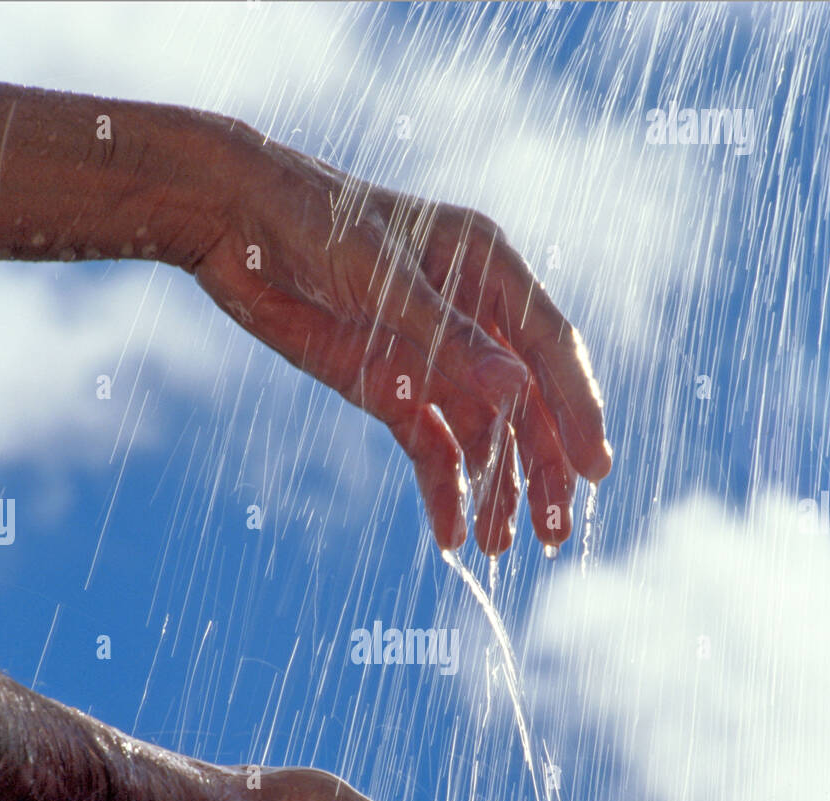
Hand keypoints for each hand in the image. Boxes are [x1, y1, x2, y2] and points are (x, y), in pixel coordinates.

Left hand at [192, 127, 611, 555]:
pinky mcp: (391, 389)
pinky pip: (430, 448)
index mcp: (490, 270)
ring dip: (495, 491)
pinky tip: (451, 536)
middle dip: (543, 470)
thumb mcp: (383, 280)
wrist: (233, 223)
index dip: (578, 410)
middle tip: (555, 533)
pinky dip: (442, 491)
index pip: (552, 350)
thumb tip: (516, 393)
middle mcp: (473, 319)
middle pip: (526, 405)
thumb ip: (449, 339)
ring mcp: (433, 359)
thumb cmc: (315, 223)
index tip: (596, 469)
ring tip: (501, 548)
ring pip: (482, 436)